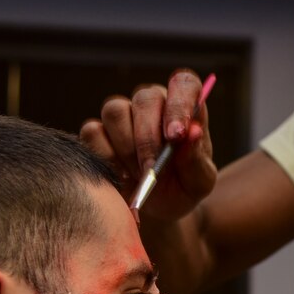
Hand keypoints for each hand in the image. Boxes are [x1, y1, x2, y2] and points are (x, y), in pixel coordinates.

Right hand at [80, 69, 216, 222]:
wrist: (158, 210)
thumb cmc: (184, 188)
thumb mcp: (199, 181)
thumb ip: (197, 159)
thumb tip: (193, 132)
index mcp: (185, 107)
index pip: (184, 84)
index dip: (180, 105)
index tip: (177, 135)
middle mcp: (153, 103)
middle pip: (145, 98)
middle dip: (148, 138)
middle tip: (153, 169)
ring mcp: (123, 114)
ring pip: (116, 111)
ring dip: (127, 148)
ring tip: (140, 174)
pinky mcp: (97, 131)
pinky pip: (93, 131)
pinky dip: (106, 156)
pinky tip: (121, 175)